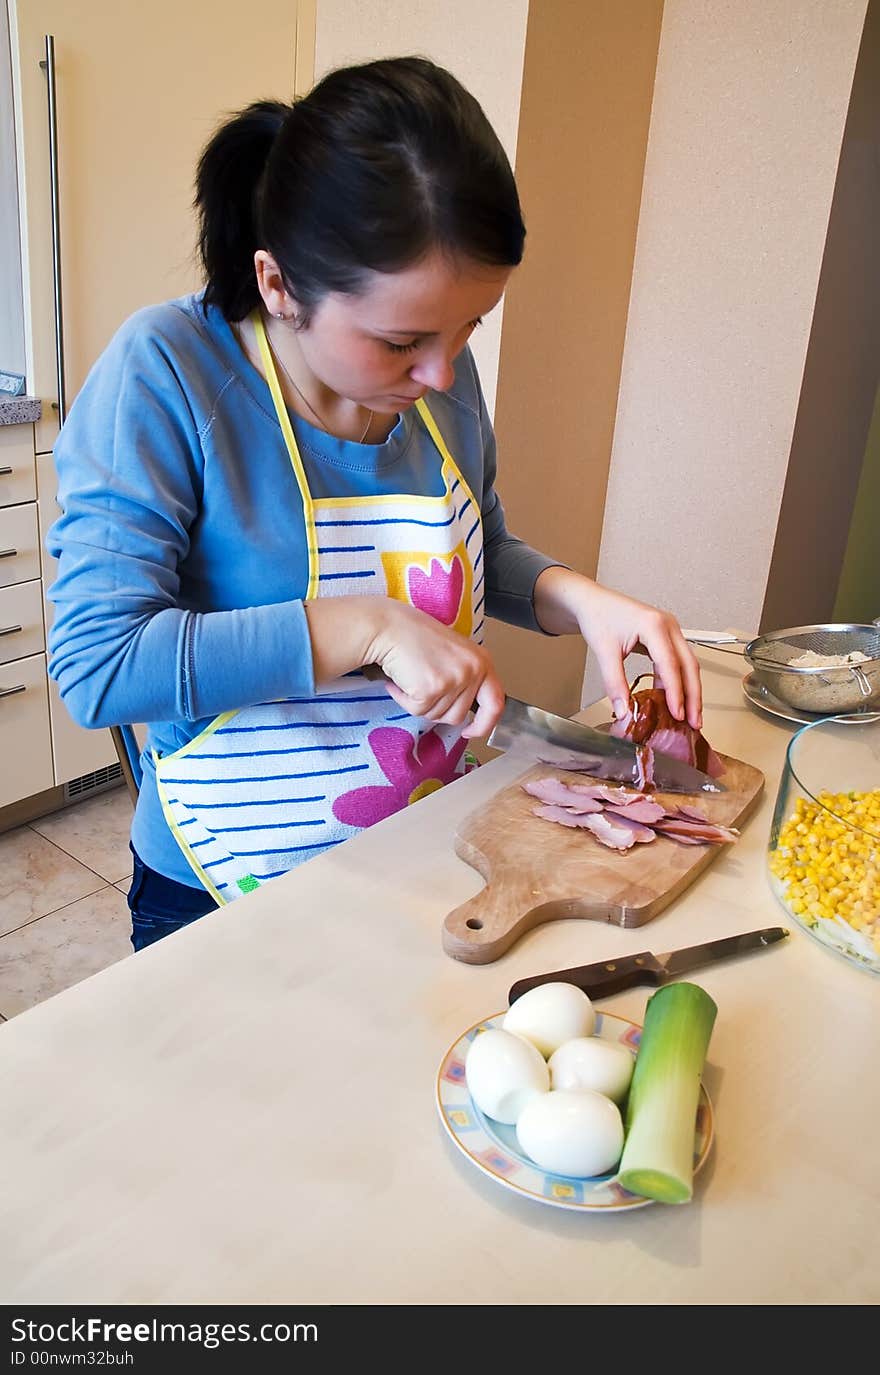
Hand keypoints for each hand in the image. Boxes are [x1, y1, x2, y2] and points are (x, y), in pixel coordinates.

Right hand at [365, 599, 504, 737]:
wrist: (390, 626)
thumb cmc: (416, 636)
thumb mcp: (455, 654)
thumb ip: (467, 679)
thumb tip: (464, 713)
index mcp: (482, 661)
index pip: (496, 704)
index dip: (484, 724)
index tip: (471, 730)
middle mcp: (473, 670)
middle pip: (458, 716)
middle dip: (437, 709)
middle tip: (423, 685)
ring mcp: (454, 680)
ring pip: (436, 716)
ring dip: (419, 703)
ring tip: (413, 677)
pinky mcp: (432, 688)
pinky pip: (417, 710)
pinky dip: (404, 699)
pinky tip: (402, 680)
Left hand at [533, 568, 701, 728]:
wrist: (592, 602)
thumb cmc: (599, 616)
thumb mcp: (604, 652)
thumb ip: (615, 683)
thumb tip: (625, 710)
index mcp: (654, 625)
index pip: (670, 664)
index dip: (676, 693)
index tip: (677, 714)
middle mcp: (668, 626)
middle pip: (689, 665)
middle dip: (693, 696)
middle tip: (694, 722)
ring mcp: (670, 631)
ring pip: (687, 665)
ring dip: (689, 691)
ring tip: (688, 716)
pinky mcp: (666, 637)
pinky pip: (678, 662)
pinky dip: (678, 682)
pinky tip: (675, 700)